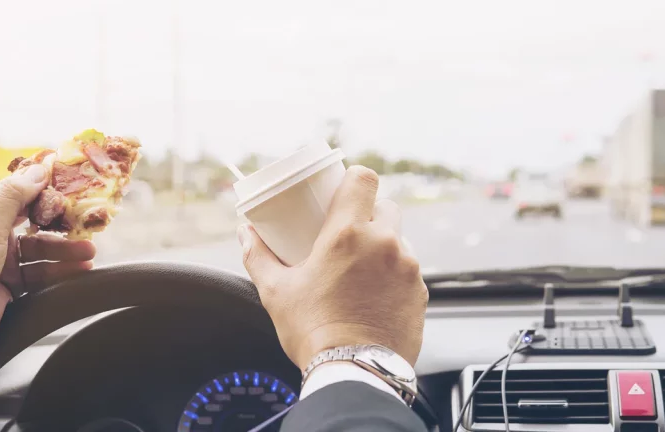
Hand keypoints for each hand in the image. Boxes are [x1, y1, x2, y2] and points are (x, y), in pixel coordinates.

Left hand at [0, 165, 94, 396]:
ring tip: (88, 252)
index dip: (43, 189)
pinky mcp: (10, 281)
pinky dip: (60, 270)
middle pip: (32, 221)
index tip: (71, 186)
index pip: (14, 191)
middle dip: (59, 224)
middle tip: (85, 223)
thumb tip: (39, 169)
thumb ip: (14, 195)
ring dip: (65, 250)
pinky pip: (40, 271)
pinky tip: (79, 269)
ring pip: (40, 248)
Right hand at [239, 166, 427, 369]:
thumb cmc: (313, 332)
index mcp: (347, 234)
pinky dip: (394, 275)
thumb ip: (258, 256)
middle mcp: (384, 244)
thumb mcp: (276, 291)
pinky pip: (408, 270)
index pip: (364, 179)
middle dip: (369, 214)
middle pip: (386, 206)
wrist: (354, 373)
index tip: (343, 191)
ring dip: (383, 246)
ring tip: (361, 270)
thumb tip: (244, 233)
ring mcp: (407, 268)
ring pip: (399, 240)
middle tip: (348, 235)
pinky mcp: (420, 292)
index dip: (354, 179)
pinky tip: (375, 295)